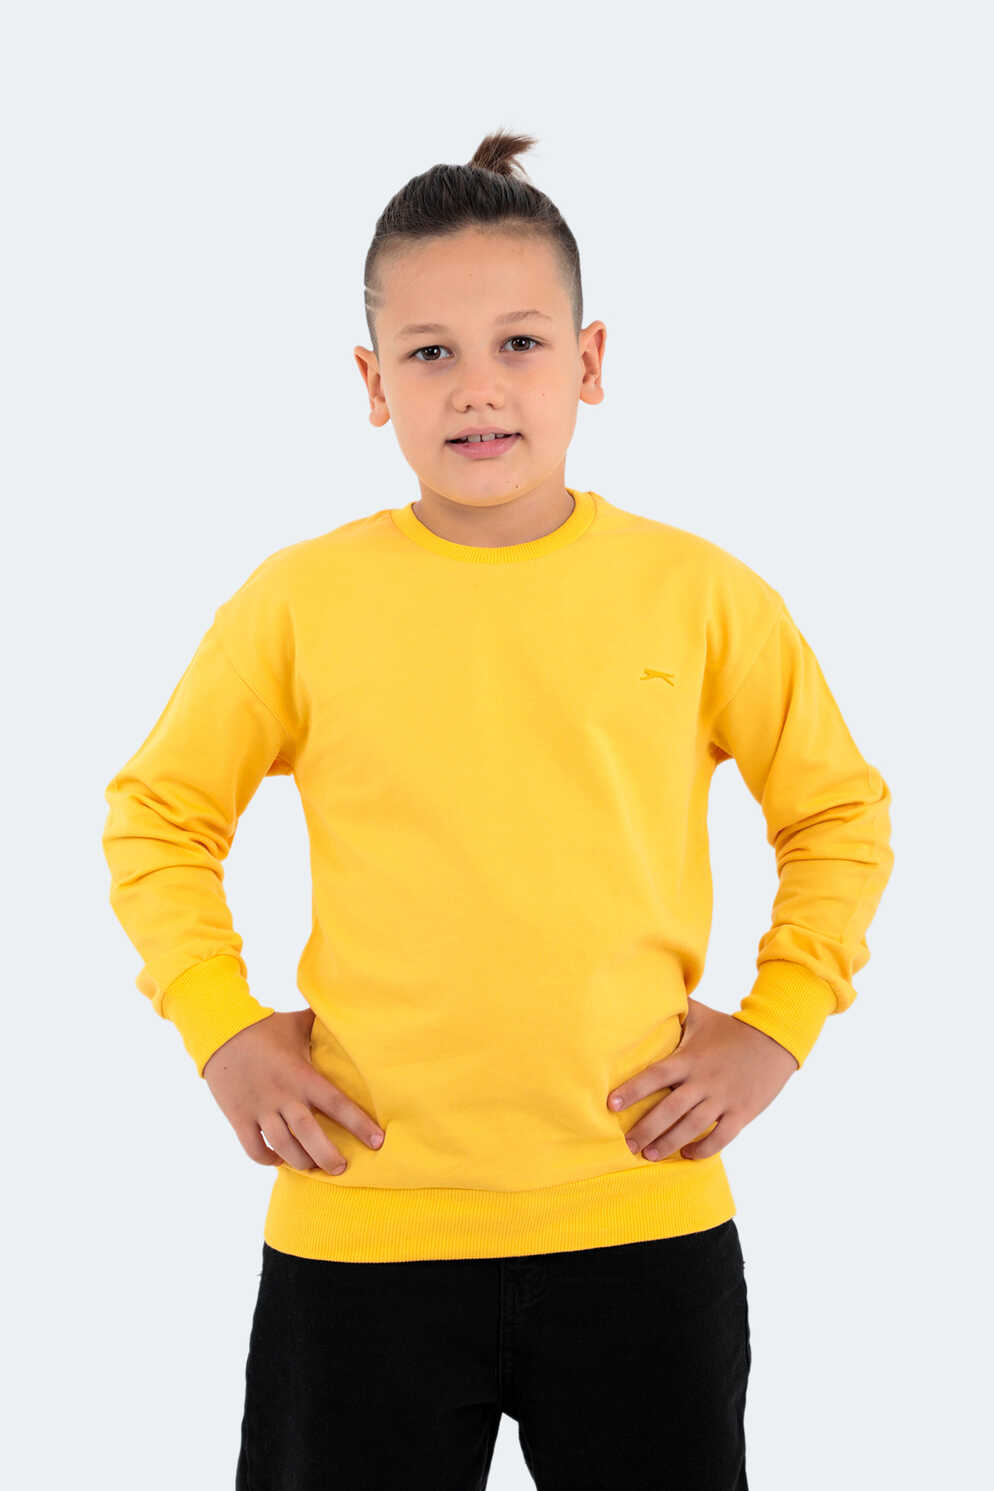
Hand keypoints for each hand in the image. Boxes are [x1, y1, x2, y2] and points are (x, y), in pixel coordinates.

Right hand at [203, 1008, 384, 1175]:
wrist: (220, 1031)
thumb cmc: (264, 1027)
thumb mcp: (297, 1023)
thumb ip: (322, 1024)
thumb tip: (348, 1013)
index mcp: (302, 1075)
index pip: (336, 1103)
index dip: (359, 1124)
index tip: (378, 1140)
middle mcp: (283, 1095)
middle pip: (310, 1134)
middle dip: (329, 1156)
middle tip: (343, 1168)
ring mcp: (259, 1109)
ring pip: (283, 1146)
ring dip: (301, 1162)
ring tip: (314, 1167)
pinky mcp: (238, 1117)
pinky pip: (254, 1148)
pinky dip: (268, 1159)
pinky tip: (279, 1159)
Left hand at [606, 997, 798, 1161]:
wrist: (775, 1040)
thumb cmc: (732, 1029)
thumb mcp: (702, 1016)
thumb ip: (676, 1011)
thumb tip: (649, 994)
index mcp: (690, 1059)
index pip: (655, 1075)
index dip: (633, 1090)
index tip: (611, 1104)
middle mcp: (703, 1081)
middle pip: (669, 1109)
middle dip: (646, 1129)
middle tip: (628, 1144)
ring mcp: (723, 1099)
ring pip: (691, 1127)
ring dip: (668, 1143)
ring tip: (649, 1154)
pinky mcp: (742, 1113)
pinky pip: (720, 1138)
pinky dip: (703, 1149)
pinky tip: (688, 1154)